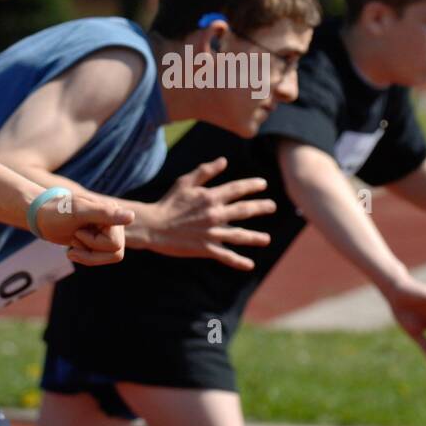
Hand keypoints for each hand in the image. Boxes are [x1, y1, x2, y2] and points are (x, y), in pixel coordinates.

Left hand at [36, 192, 133, 264]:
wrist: (41, 216)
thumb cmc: (58, 212)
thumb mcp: (79, 211)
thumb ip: (105, 214)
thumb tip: (132, 217)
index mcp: (113, 212)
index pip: (115, 244)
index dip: (93, 243)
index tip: (77, 231)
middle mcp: (114, 223)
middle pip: (115, 253)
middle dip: (91, 251)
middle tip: (74, 238)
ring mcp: (108, 233)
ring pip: (109, 258)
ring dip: (87, 255)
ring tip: (73, 245)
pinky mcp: (99, 241)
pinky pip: (100, 259)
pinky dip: (84, 257)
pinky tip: (73, 248)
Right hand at [142, 157, 275, 269]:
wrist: (153, 226)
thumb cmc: (168, 202)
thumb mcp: (185, 182)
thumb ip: (205, 171)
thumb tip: (224, 160)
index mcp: (210, 197)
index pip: (237, 189)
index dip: (252, 185)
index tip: (263, 184)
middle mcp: (214, 214)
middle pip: (244, 210)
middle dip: (260, 207)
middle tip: (273, 206)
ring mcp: (211, 232)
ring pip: (239, 235)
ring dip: (255, 238)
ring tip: (267, 239)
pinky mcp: (206, 248)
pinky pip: (225, 255)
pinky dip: (238, 261)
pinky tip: (250, 265)